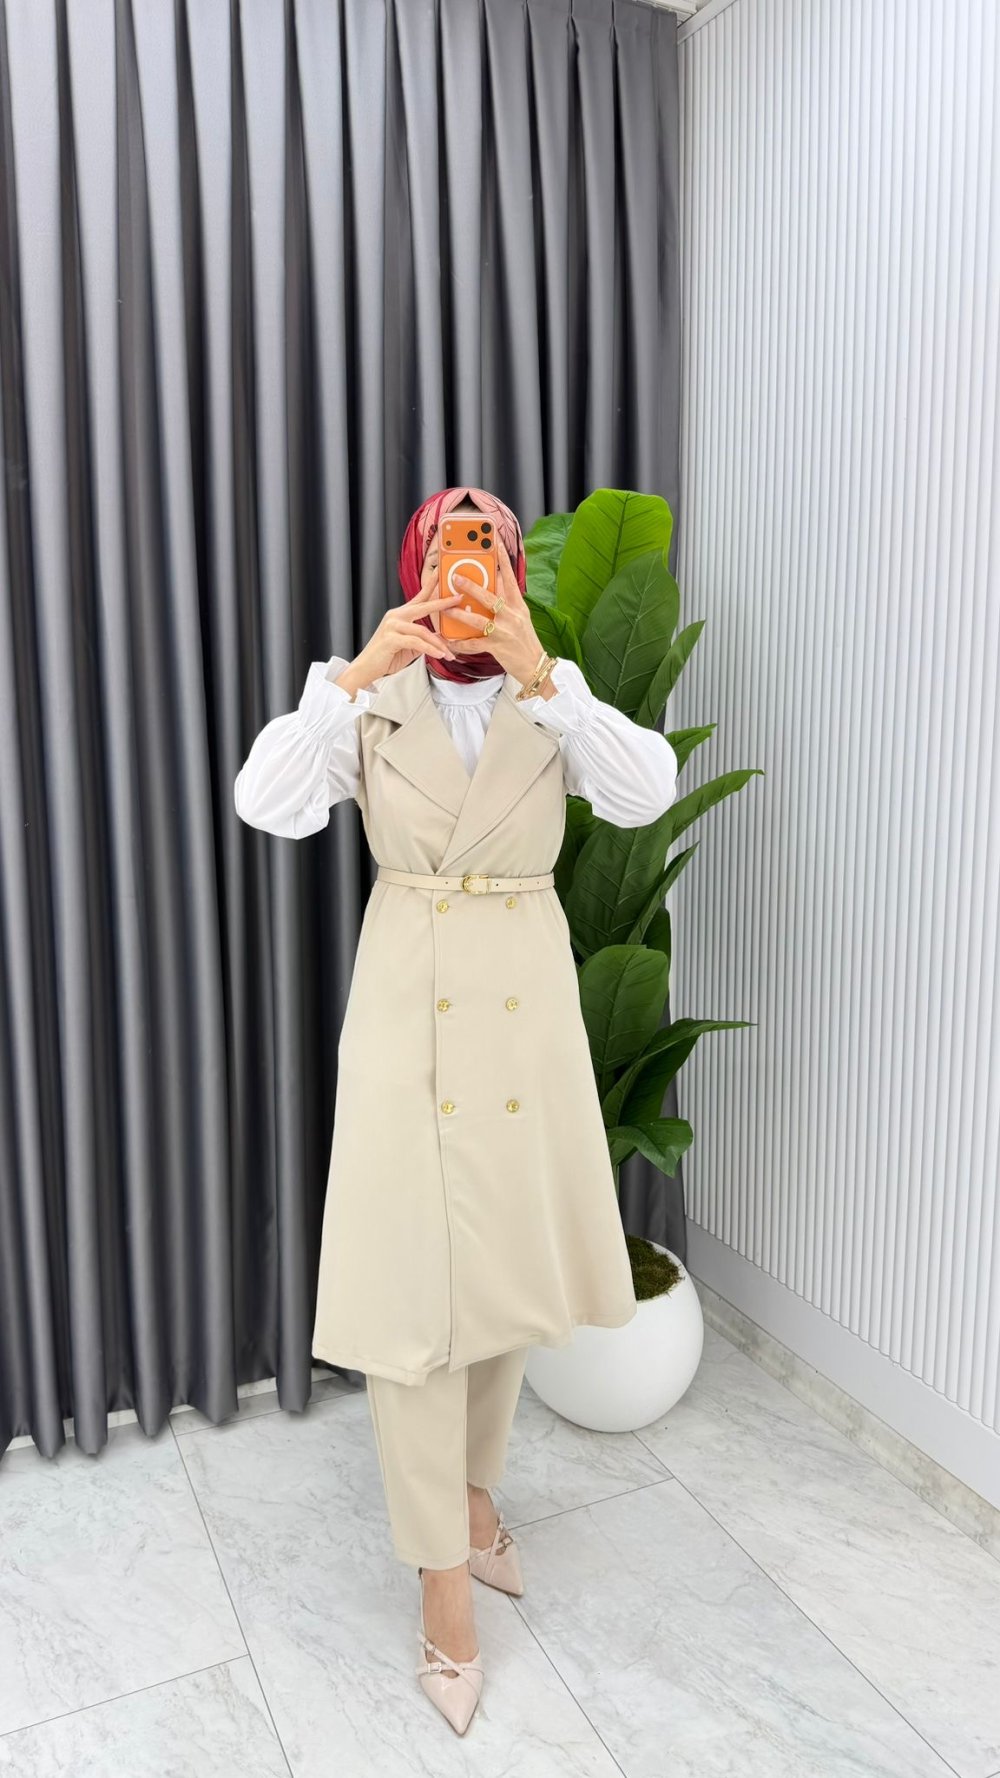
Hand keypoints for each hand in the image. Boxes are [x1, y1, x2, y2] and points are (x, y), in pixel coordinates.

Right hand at [335, 552, 463, 693]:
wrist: (366, 668)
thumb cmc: (387, 656)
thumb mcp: (410, 646)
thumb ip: (424, 639)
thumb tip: (442, 638)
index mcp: (400, 615)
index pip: (419, 597)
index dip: (430, 585)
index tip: (441, 574)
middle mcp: (395, 616)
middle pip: (423, 606)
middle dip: (442, 603)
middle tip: (458, 598)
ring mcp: (392, 626)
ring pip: (422, 631)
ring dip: (438, 644)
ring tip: (450, 653)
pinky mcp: (391, 639)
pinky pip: (416, 643)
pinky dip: (430, 650)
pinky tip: (439, 655)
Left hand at [445, 535, 545, 686]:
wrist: (535, 665)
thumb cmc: (524, 639)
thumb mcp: (520, 616)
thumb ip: (507, 599)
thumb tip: (494, 580)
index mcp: (518, 605)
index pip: (509, 577)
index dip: (502, 559)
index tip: (494, 542)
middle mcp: (512, 616)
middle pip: (489, 597)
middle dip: (471, 586)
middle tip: (455, 577)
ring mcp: (504, 632)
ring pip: (478, 619)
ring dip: (459, 614)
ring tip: (446, 608)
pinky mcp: (497, 647)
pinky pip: (474, 644)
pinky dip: (460, 643)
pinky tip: (449, 641)